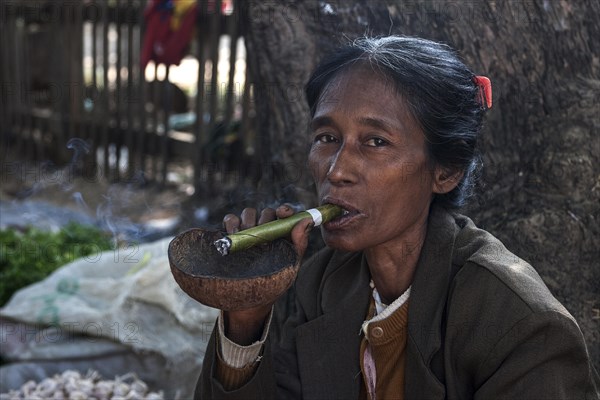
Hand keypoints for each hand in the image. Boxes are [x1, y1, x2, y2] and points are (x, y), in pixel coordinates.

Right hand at [220, 204, 312, 344]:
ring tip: (247, 236)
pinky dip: (231, 223)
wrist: (250, 301)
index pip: (285, 214)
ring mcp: (248, 231)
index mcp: (282, 233)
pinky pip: (231, 219)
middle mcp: (265, 229)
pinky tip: (233, 234)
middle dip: (265, 220)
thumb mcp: (291, 264)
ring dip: (248, 221)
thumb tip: (305, 220)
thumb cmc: (275, 282)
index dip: (284, 210)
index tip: (282, 213)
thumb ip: (300, 242)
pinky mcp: (230, 234)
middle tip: (262, 235)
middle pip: (266, 212)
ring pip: (248, 213)